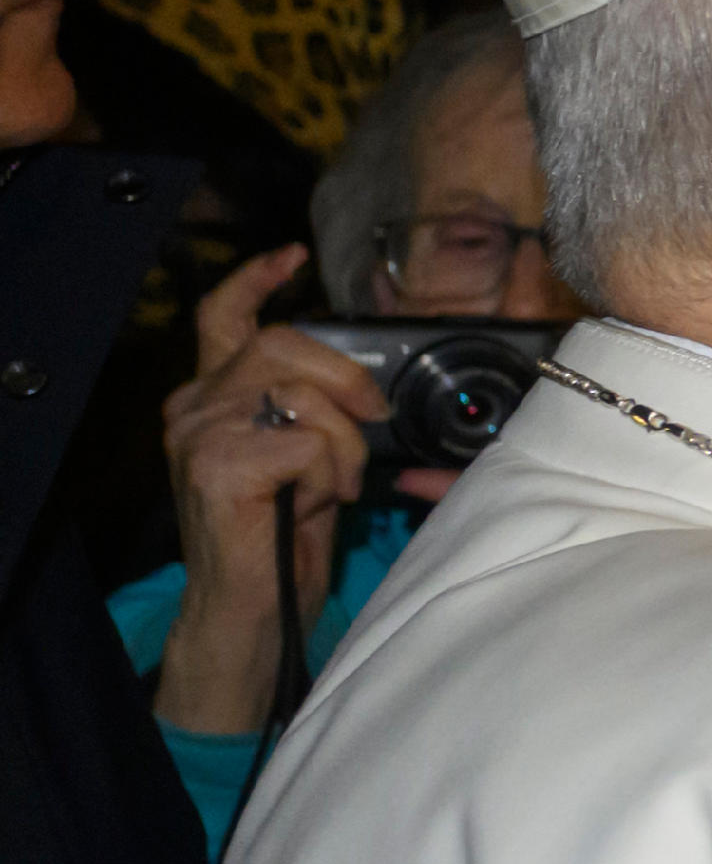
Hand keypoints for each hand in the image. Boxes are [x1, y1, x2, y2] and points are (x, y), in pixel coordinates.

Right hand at [151, 246, 389, 737]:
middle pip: (281, 344)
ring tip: (333, 485)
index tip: (292, 256)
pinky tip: (316, 504)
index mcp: (210, 398)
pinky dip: (332, 471)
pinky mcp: (218, 465)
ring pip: (302, 393)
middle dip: (345, 379)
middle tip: (368, 425)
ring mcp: (198, 434)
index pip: (223, 318)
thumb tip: (362, 388)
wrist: (251, 608)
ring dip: (343, 442)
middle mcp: (192, 407)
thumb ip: (312, 411)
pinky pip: (306, 439)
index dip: (256, 280)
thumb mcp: (304, 460)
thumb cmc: (281, 538)